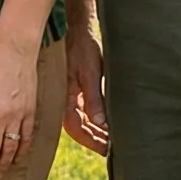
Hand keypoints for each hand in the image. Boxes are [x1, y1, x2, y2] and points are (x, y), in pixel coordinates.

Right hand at [61, 26, 109, 155]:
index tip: (107, 149)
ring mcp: (70, 95)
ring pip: (81, 122)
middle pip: (78, 129)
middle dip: (95, 140)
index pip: (76, 127)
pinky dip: (95, 121)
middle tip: (115, 149)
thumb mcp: (91, 72)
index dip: (91, 141)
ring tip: (113, 140)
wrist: (77, 30)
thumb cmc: (83, 48)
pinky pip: (83, 112)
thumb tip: (99, 123)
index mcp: (66, 95)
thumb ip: (94, 98)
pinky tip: (107, 125)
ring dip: (96, 132)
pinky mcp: (76, 91)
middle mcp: (66, 98)